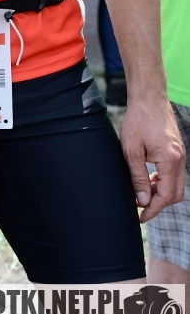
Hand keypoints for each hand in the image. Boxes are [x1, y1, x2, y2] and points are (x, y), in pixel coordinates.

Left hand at [119, 94, 184, 221]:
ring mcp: (180, 154)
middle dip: (158, 204)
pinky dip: (163, 180)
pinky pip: (174, 173)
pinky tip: (148, 178)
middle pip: (175, 194)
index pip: (165, 196)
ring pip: (176, 184)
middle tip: (140, 206)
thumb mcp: (131, 150)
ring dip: (160, 192)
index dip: (153, 209)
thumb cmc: (137, 120)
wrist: (148, 97)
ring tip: (141, 192)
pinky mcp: (177, 149)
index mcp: (170, 161)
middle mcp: (180, 159)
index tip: (140, 216)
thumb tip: (142, 200)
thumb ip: (138, 177)